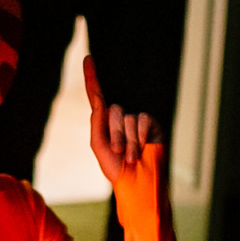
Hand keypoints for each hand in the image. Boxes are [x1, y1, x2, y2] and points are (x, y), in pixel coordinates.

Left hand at [85, 55, 162, 189]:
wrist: (137, 182)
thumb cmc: (115, 168)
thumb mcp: (99, 145)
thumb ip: (97, 121)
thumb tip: (98, 99)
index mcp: (104, 121)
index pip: (97, 94)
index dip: (92, 76)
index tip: (88, 58)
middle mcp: (120, 117)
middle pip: (112, 110)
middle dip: (114, 134)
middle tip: (118, 153)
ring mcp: (136, 119)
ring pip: (127, 118)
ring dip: (127, 141)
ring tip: (130, 157)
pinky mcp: (151, 124)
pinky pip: (143, 121)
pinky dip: (140, 138)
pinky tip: (143, 150)